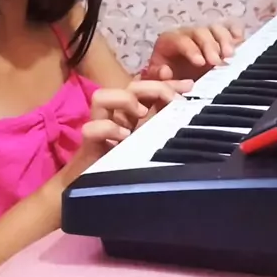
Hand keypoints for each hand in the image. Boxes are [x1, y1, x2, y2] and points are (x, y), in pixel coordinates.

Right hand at [56, 79, 191, 187]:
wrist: (92, 195)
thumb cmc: (124, 169)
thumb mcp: (152, 145)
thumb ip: (166, 126)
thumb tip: (188, 110)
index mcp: (133, 115)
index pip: (149, 87)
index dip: (167, 81)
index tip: (189, 86)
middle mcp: (116, 117)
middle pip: (130, 86)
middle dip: (153, 86)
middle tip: (172, 100)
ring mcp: (100, 128)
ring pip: (101, 97)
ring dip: (124, 99)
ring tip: (142, 113)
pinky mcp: (88, 146)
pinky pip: (91, 129)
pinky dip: (108, 129)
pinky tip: (124, 138)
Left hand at [143, 21, 243, 81]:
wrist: (176, 80)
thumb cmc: (167, 78)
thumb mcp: (156, 78)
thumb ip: (157, 76)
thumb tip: (165, 71)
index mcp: (170, 40)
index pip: (181, 40)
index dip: (191, 50)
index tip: (201, 63)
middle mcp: (189, 33)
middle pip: (201, 32)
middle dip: (210, 46)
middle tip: (217, 62)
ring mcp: (206, 34)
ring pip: (216, 28)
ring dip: (224, 40)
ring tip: (230, 55)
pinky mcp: (220, 38)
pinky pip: (229, 27)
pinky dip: (235, 31)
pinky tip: (240, 40)